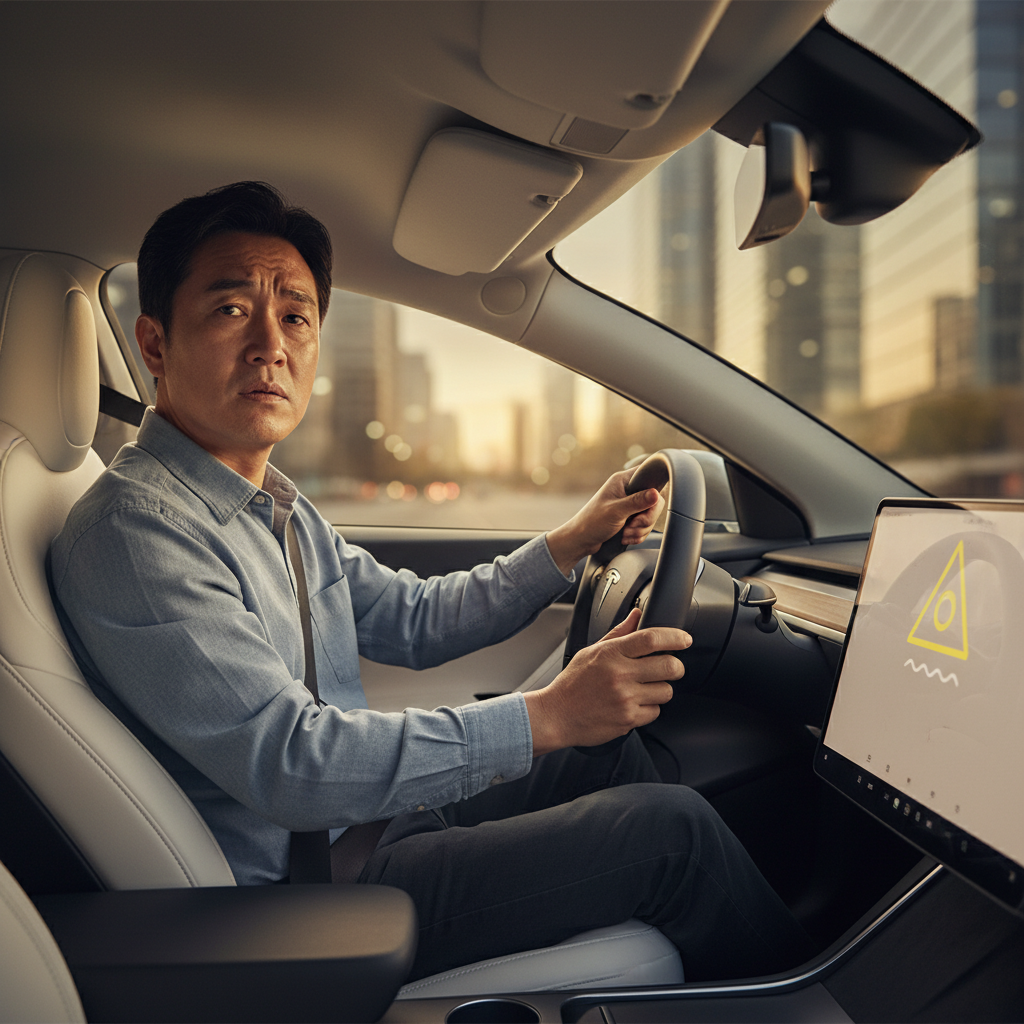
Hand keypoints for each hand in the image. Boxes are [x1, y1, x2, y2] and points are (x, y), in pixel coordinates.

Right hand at [523, 609, 689, 755]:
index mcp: (611, 654)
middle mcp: (620, 674)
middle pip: (669, 665)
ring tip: (644, 688)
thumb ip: (618, 634)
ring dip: (661, 689)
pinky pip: (655, 711)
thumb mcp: (591, 652)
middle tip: (669, 667)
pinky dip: (649, 708)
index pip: (651, 638)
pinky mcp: (628, 719)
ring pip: (666, 691)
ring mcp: (625, 698)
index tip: (684, 639)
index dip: (674, 636)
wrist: (556, 715)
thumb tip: (636, 614)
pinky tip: (634, 704)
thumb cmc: (573, 683)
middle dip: (675, 666)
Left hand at [545, 470, 665, 575]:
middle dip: (646, 518)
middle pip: (655, 501)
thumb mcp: (616, 511)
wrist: (581, 541)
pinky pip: (645, 526)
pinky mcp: (630, 518)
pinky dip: (638, 534)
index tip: (648, 505)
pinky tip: (626, 537)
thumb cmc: (592, 522)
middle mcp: (627, 490)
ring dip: (640, 529)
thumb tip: (656, 494)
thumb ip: (637, 502)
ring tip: (626, 533)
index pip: (648, 475)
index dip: (653, 490)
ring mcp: (630, 505)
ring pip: (650, 516)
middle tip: (633, 525)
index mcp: (622, 481)